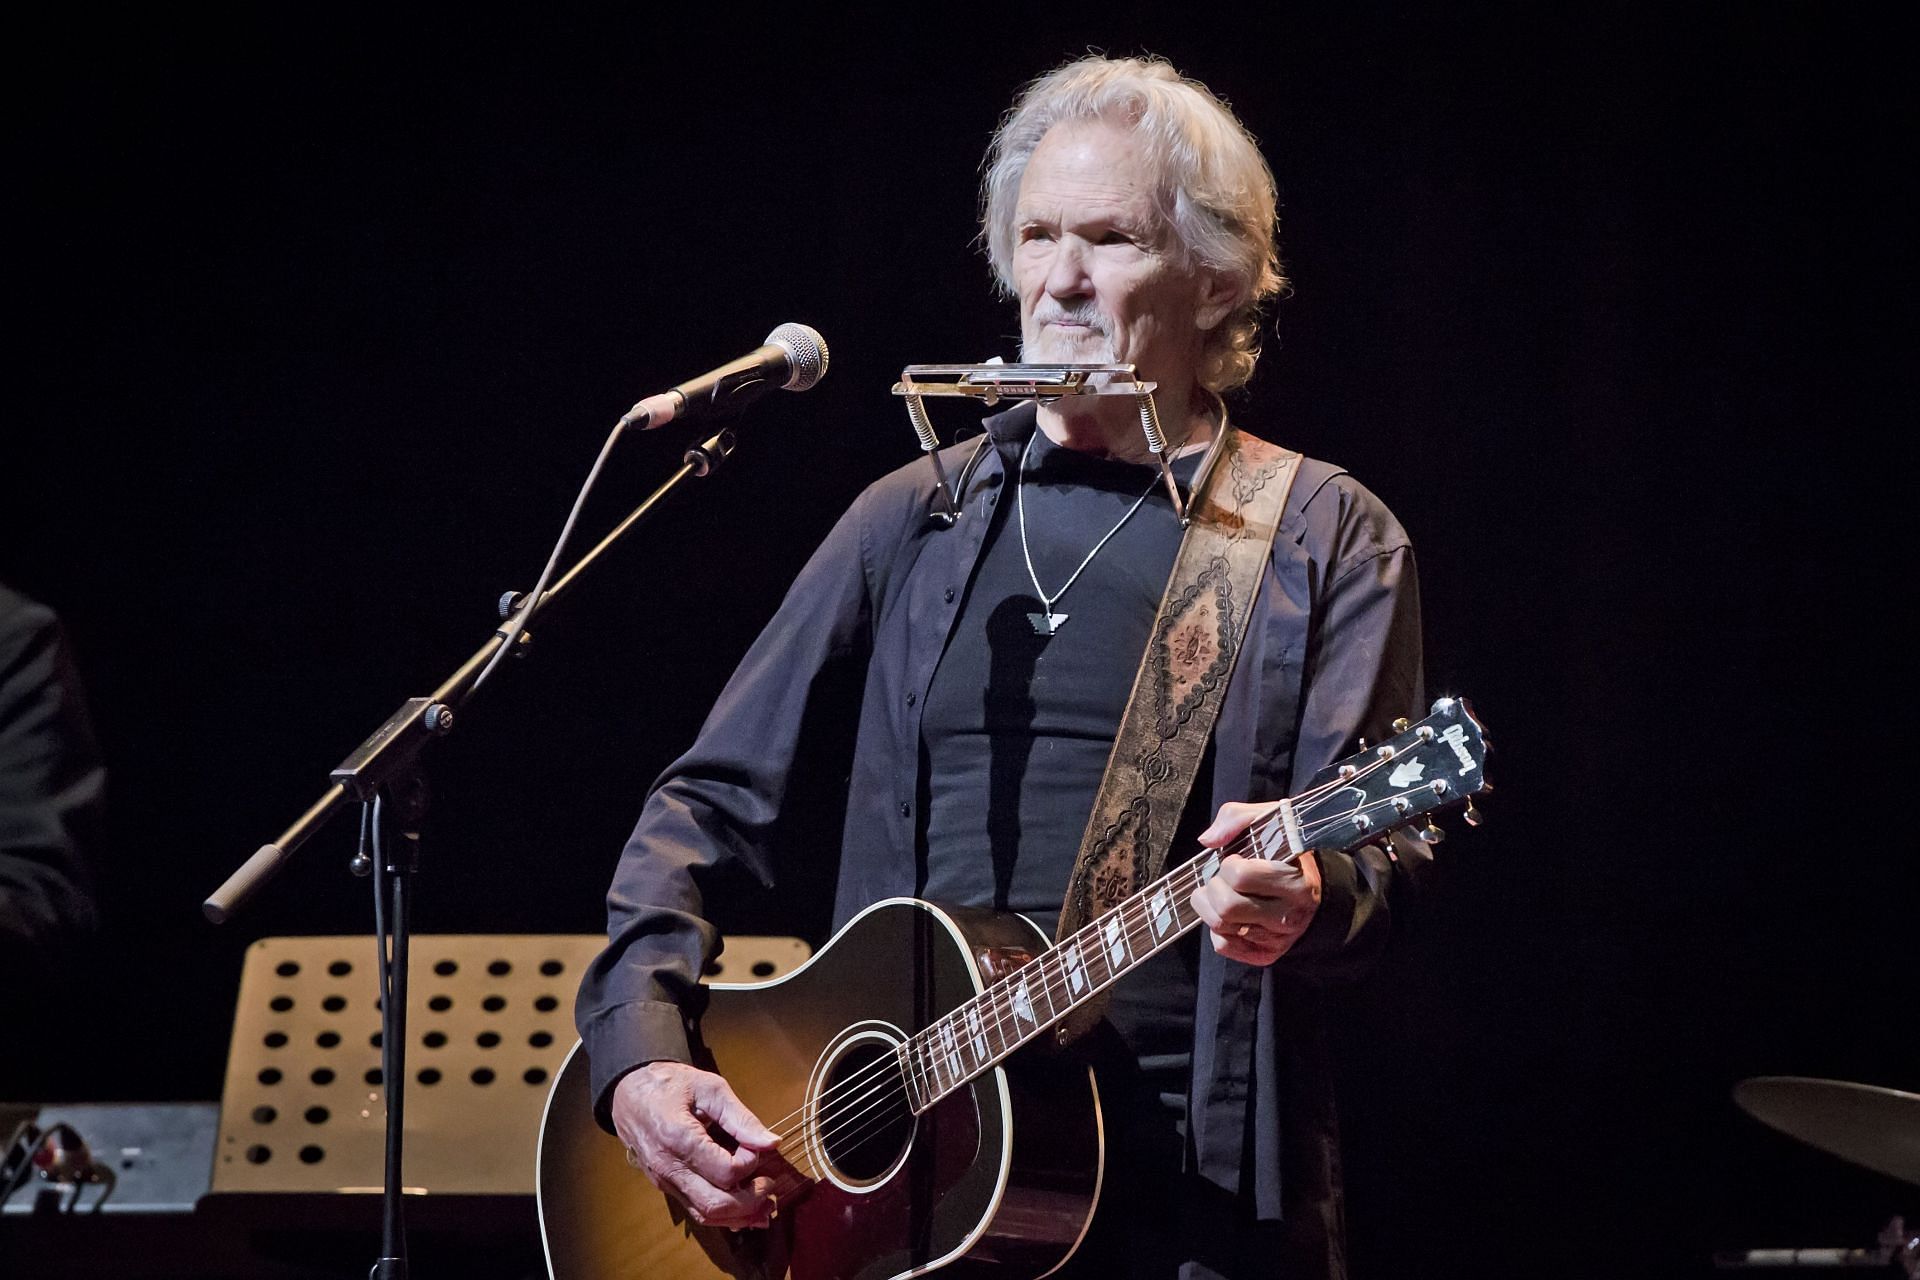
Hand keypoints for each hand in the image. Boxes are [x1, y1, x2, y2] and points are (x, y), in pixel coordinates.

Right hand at [610, 1061, 781, 1228]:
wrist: (628, 1093)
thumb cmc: (669, 1084)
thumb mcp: (709, 1088)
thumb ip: (741, 1117)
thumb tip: (771, 1143)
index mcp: (679, 1139)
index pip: (725, 1171)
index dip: (750, 1163)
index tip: (756, 1146)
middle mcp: (669, 1167)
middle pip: (715, 1203)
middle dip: (750, 1202)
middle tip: (770, 1185)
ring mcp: (664, 1181)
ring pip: (704, 1215)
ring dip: (739, 1216)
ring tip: (765, 1205)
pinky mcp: (665, 1186)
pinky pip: (695, 1209)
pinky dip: (722, 1215)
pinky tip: (743, 1210)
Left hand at [1188, 800, 1321, 965]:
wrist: (1316, 891)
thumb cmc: (1288, 854)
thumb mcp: (1272, 821)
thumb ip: (1237, 818)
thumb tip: (1208, 841)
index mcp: (1295, 882)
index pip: (1240, 876)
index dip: (1229, 865)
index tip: (1237, 860)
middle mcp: (1289, 915)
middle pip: (1227, 907)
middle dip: (1214, 888)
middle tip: (1224, 879)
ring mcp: (1278, 939)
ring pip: (1221, 927)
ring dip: (1210, 907)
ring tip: (1223, 894)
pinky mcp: (1266, 954)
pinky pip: (1224, 946)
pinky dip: (1219, 930)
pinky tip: (1232, 915)